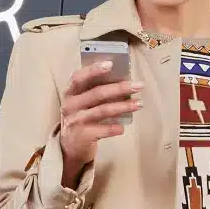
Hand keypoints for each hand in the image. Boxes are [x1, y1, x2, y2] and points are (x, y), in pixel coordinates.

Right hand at [58, 60, 140, 185]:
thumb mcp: (82, 101)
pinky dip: (113, 128)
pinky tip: (123, 128)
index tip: (111, 64)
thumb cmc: (81, 116)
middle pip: (96, 93)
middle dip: (119, 88)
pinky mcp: (82, 136)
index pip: (79, 77)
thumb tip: (122, 79)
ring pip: (102, 110)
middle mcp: (70, 105)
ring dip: (123, 106)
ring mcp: (75, 121)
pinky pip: (101, 130)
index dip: (94, 70)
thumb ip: (94, 89)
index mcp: (70, 92)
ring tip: (139, 104)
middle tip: (138, 85)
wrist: (70, 145)